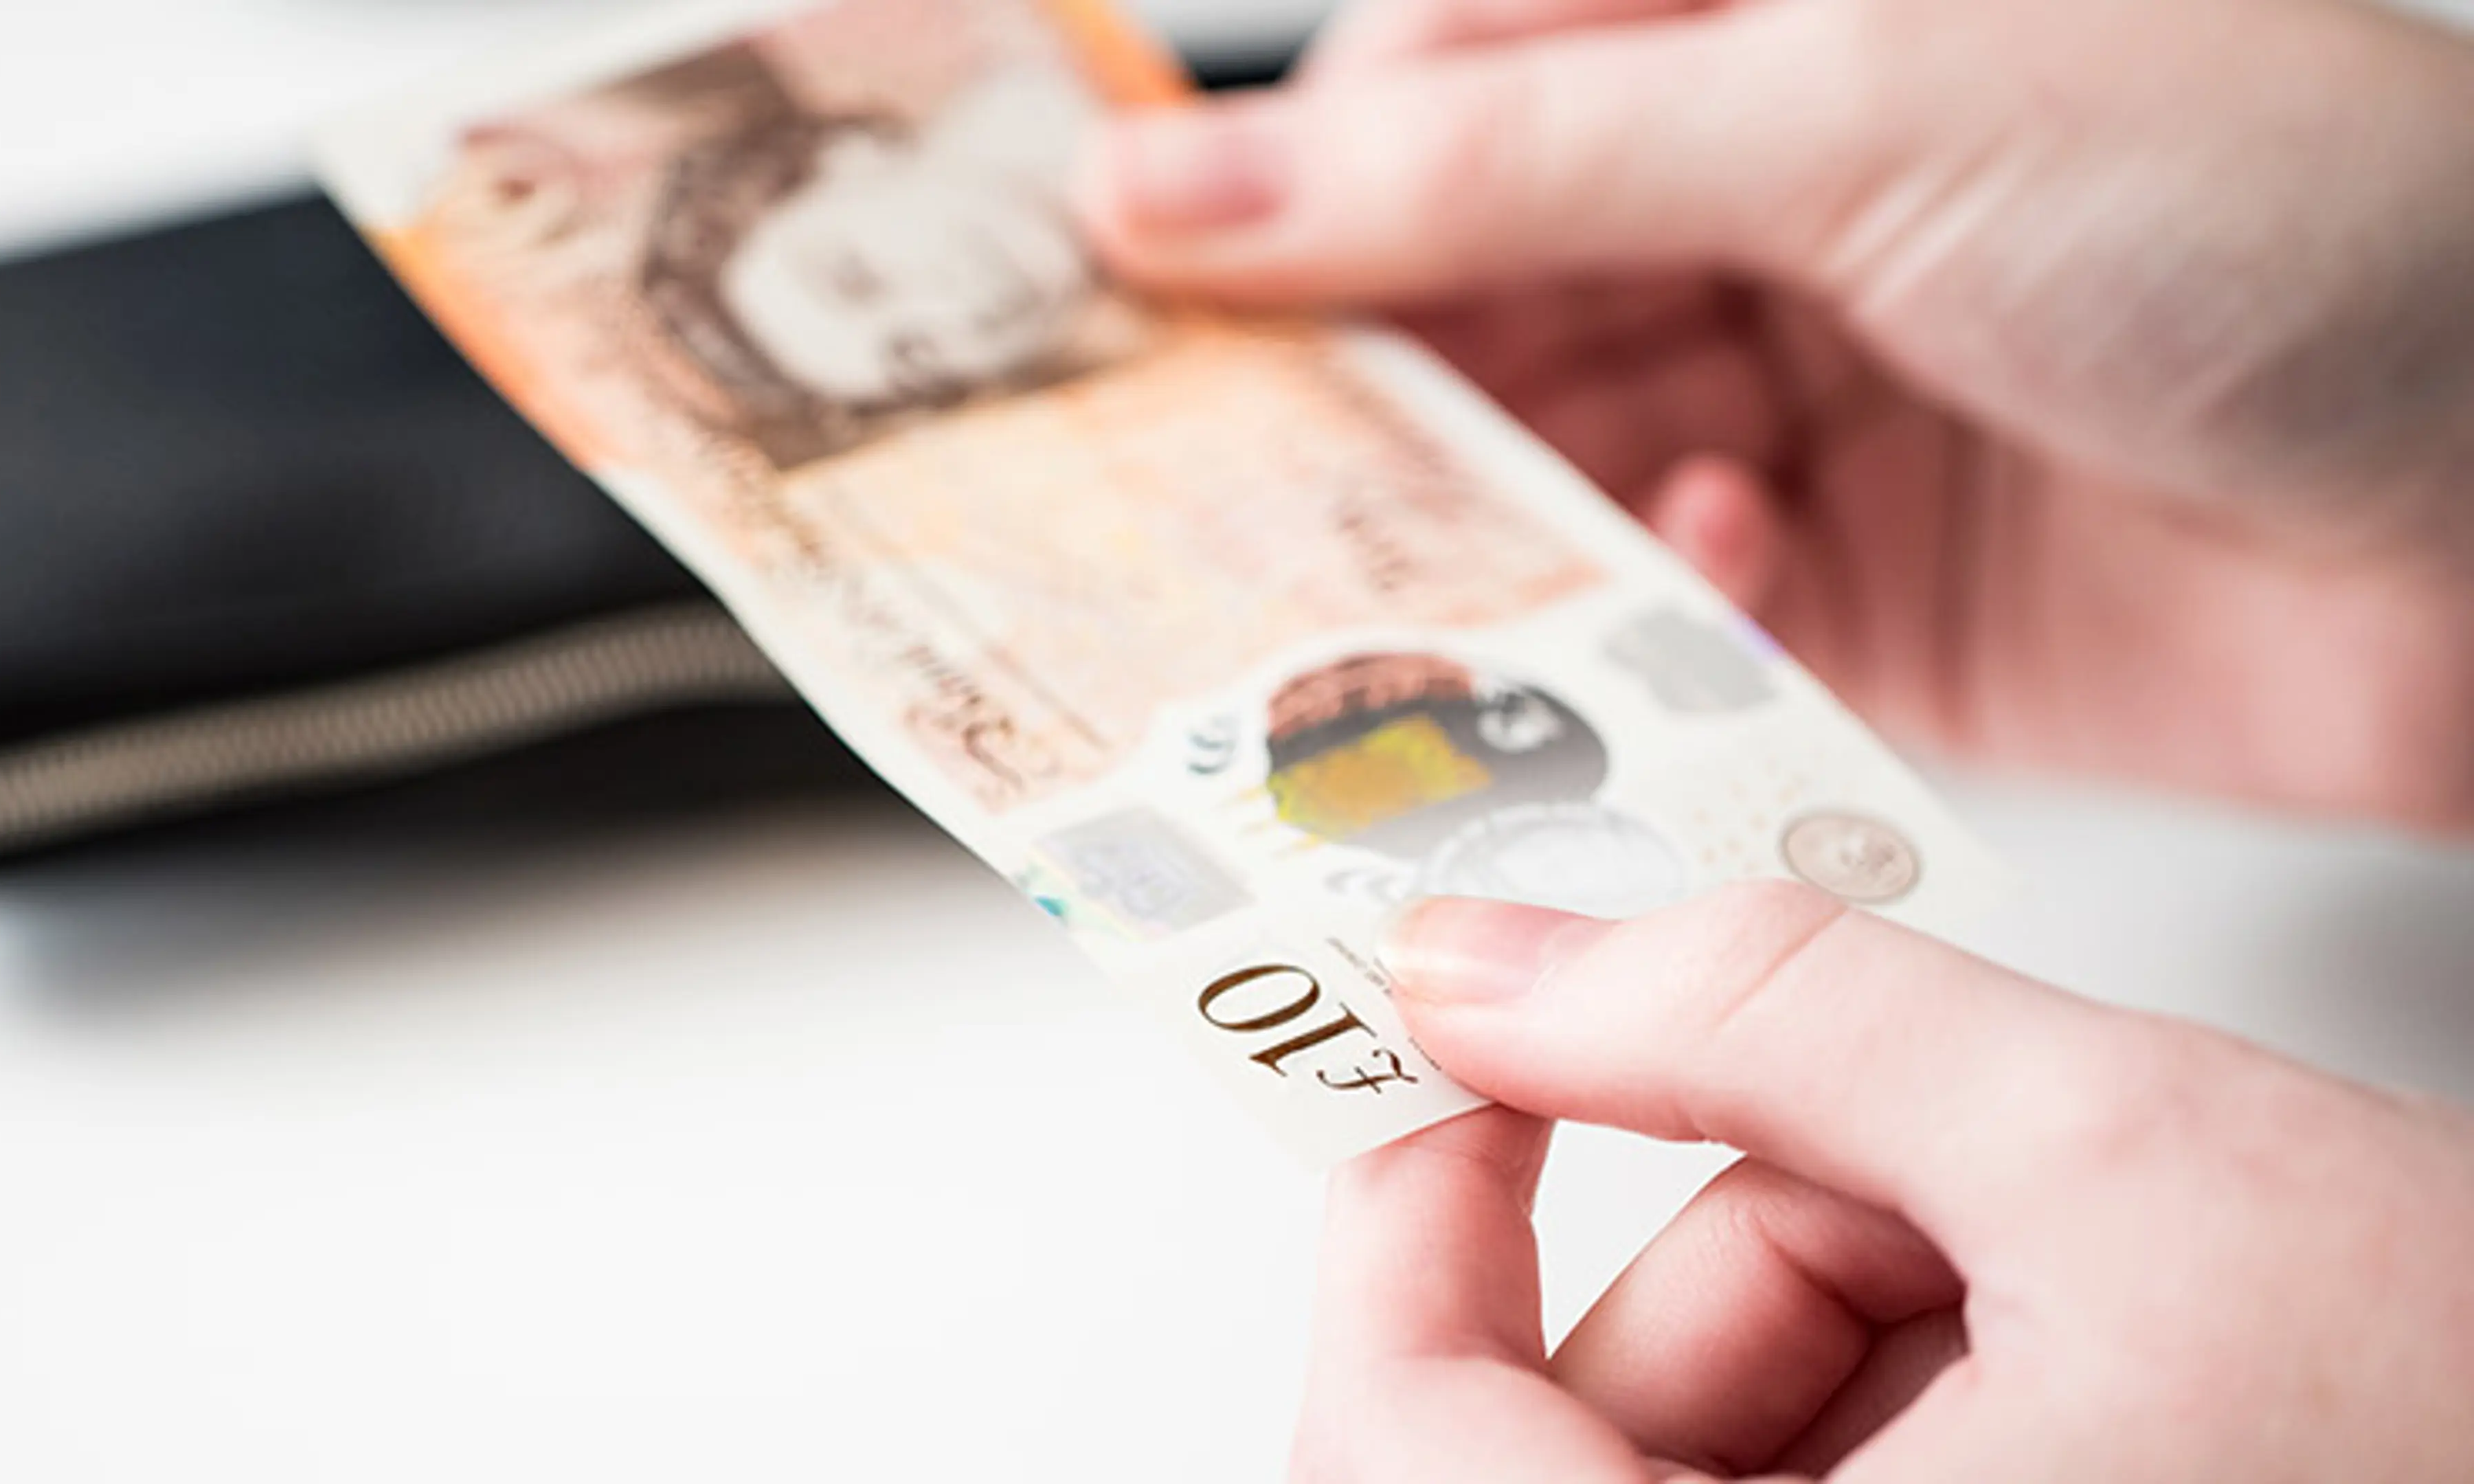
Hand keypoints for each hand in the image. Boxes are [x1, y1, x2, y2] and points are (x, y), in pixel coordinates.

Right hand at [1077, 0, 2473, 828]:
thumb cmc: (2289, 211)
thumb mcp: (1859, 108)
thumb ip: (1501, 160)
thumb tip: (1184, 188)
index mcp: (1749, 31)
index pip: (1422, 92)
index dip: (1258, 191)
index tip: (1111, 293)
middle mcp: (1755, 206)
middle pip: (1449, 300)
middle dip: (1349, 392)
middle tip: (1213, 484)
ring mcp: (1791, 397)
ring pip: (1529, 470)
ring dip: (1489, 526)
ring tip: (1453, 564)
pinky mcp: (1836, 590)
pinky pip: (1647, 614)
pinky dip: (1650, 608)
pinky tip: (1727, 566)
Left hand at [1294, 888, 2473, 1480]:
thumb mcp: (2116, 1151)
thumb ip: (1761, 1015)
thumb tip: (1479, 960)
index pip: (1396, 1443)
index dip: (1403, 1222)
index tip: (1484, 1061)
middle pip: (1559, 1440)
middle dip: (1728, 1245)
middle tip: (1916, 1148)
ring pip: (1696, 1457)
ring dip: (1848, 1305)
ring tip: (2081, 1264)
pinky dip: (1905, 1379)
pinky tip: (2087, 1342)